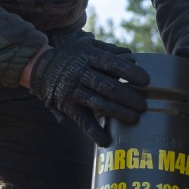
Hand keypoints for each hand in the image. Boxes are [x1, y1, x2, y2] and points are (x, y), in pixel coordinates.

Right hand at [28, 34, 149, 145]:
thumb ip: (110, 51)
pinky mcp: (69, 106)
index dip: (129, 72)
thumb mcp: (89, 47)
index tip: (146, 81)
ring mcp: (74, 91)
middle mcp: (81, 74)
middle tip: (143, 105)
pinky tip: (105, 140)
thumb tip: (132, 56)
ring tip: (134, 118)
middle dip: (127, 97)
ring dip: (118, 113)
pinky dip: (93, 132)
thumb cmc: (74, 57)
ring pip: (98, 103)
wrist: (42, 68)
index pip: (112, 64)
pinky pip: (82, 121)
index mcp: (90, 57)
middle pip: (107, 86)